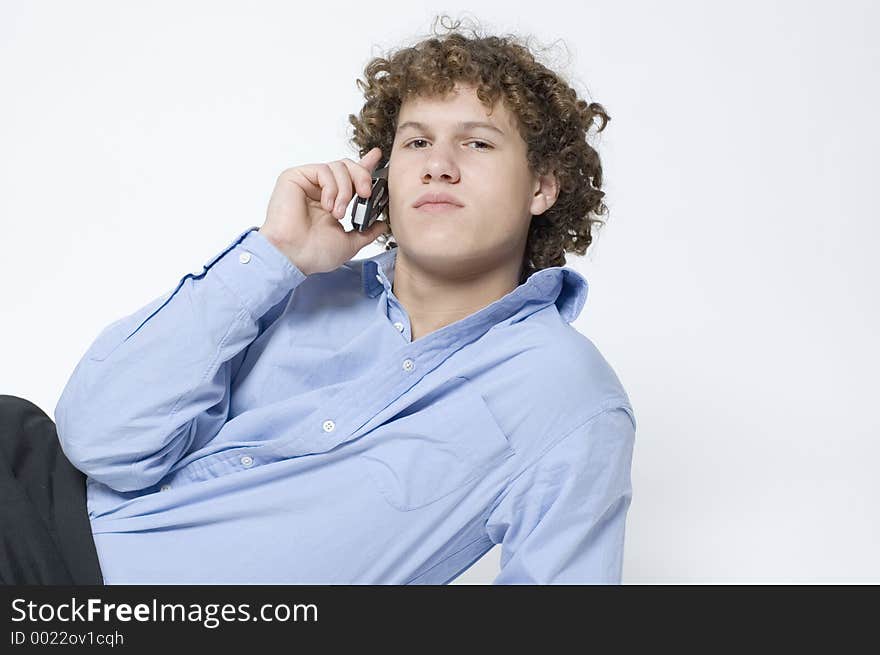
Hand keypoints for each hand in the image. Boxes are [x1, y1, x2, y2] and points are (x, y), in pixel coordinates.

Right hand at [259, 146, 389, 275]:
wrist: (293, 257)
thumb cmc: (314, 253)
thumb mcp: (349, 243)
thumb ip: (367, 232)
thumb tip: (383, 225)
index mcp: (333, 201)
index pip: (350, 178)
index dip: (364, 166)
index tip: (377, 157)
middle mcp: (320, 190)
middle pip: (348, 166)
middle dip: (362, 177)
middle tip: (366, 194)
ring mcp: (308, 183)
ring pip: (339, 167)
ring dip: (345, 190)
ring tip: (338, 213)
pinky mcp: (295, 177)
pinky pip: (323, 170)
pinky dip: (331, 188)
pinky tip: (327, 206)